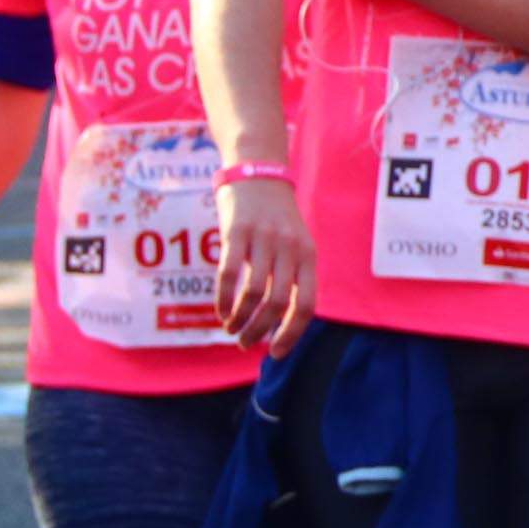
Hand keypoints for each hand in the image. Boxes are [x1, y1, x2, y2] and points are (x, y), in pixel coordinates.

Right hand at [213, 175, 318, 354]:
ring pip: (253, 293)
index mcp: (308, 256)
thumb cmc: (276, 219)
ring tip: (232, 329)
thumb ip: (293, 277)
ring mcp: (263, 239)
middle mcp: (289, 249)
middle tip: (246, 344)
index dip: (291, 334)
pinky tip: (220, 311)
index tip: (275, 353)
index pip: (306, 306)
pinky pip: (228, 274)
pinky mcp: (236, 232)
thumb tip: (281, 322)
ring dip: (241, 319)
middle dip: (260, 332)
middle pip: (277, 304)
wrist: (258, 174)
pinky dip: (223, 299)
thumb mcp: (296, 245)